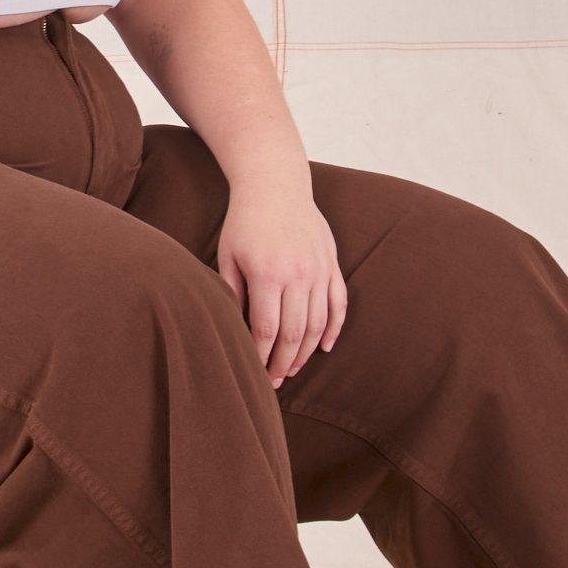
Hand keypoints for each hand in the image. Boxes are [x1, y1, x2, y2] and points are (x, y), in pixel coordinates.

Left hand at [217, 182, 347, 385]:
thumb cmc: (244, 222)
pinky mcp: (331, 263)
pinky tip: (326, 348)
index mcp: (269, 274)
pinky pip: (339, 303)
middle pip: (296, 334)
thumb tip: (234, 332)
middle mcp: (298, 274)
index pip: (267, 330)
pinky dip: (335, 329)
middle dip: (283, 364)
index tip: (253, 373)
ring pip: (319, 324)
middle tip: (273, 382)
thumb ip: (232, 294)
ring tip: (292, 369)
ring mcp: (319, 269)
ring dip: (307, 353)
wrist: (275, 184)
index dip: (261, 356)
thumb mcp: (228, 257)